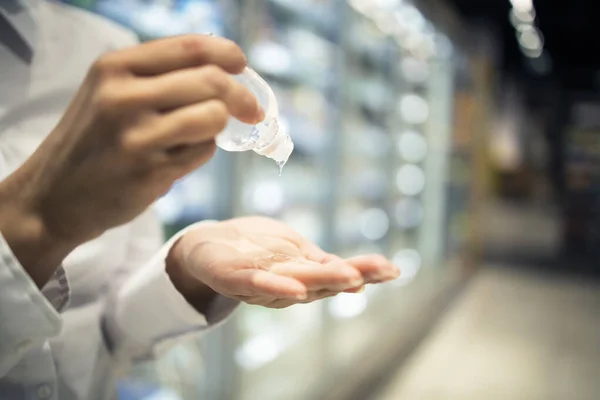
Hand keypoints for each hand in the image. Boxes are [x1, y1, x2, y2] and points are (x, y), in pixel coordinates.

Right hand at [0, 35, 262, 285]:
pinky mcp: (150, 173)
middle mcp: (123, 97)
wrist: (53, 197)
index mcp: (114, 68)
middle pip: (211, 82)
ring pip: (214, 118)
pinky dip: (203, 152)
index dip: (227, 53)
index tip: (242, 65)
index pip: (189, 47)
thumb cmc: (92, 141)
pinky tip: (180, 157)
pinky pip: (203, 153)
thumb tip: (224, 69)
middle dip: (242, 97)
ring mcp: (137, 137)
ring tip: (202, 134)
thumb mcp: (108, 93)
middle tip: (253, 110)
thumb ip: (157, 76)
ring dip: (220, 126)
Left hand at [167, 217, 399, 309]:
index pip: (338, 273)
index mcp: (302, 274)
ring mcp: (261, 283)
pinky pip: (256, 284)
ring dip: (323, 282)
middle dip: (351, 276)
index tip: (393, 269)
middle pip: (322, 282)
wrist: (206, 246)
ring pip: (296, 283)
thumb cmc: (254, 248)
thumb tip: (358, 274)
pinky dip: (276, 287)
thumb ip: (320, 262)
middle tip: (381, 272)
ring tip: (352, 278)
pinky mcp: (233, 278)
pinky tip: (296, 289)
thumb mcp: (291, 248)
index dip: (365, 272)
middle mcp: (286, 284)